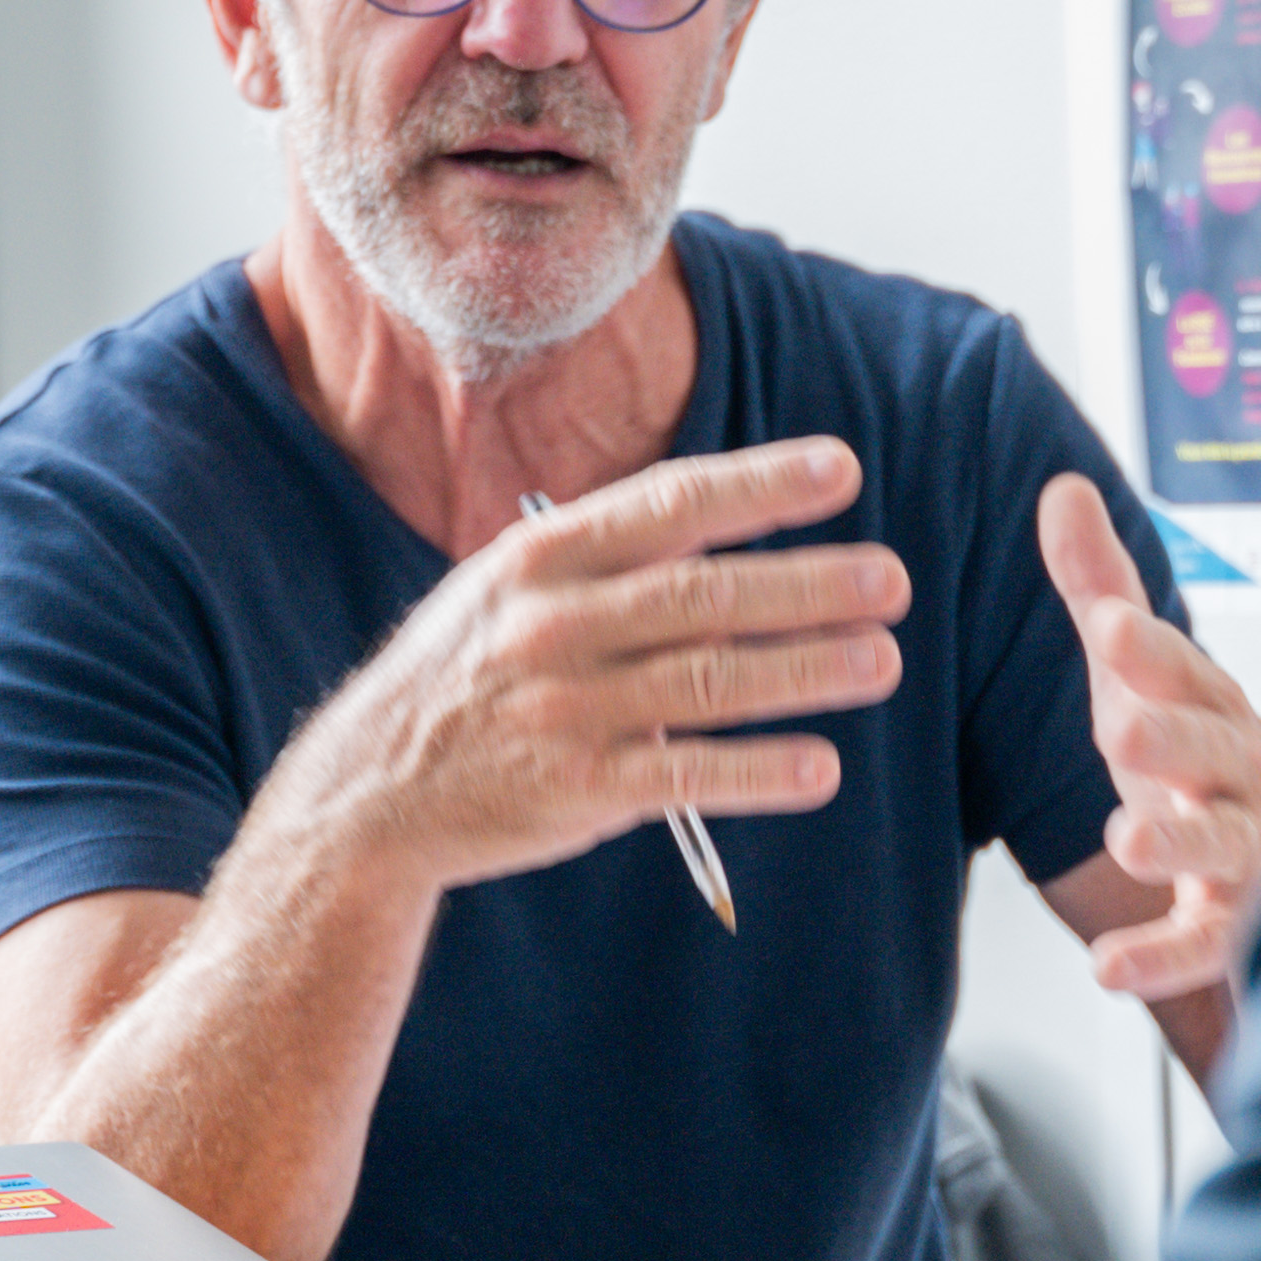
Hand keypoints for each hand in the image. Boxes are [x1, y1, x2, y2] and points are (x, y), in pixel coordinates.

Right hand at [275, 438, 907, 897]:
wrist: (368, 791)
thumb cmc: (465, 675)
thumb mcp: (508, 589)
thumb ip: (608, 555)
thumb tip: (733, 514)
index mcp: (542, 559)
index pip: (669, 502)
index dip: (760, 484)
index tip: (843, 470)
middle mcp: (551, 626)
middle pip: (703, 594)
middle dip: (807, 585)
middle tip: (891, 580)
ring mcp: (563, 709)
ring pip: (708, 682)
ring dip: (805, 671)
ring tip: (883, 660)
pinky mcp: (574, 790)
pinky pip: (685, 776)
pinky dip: (757, 772)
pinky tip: (819, 768)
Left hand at [1040, 479, 1260, 1000]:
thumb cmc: (1196, 756)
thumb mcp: (1140, 674)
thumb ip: (1101, 588)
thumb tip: (1060, 486)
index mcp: (1215, 706)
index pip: (1188, 671)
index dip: (1151, 651)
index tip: (1106, 628)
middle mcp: (1244, 773)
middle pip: (1213, 749)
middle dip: (1172, 735)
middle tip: (1119, 727)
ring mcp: (1252, 852)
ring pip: (1222, 844)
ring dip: (1178, 840)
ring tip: (1128, 840)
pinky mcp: (1240, 926)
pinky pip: (1205, 942)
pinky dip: (1162, 955)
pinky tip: (1111, 967)